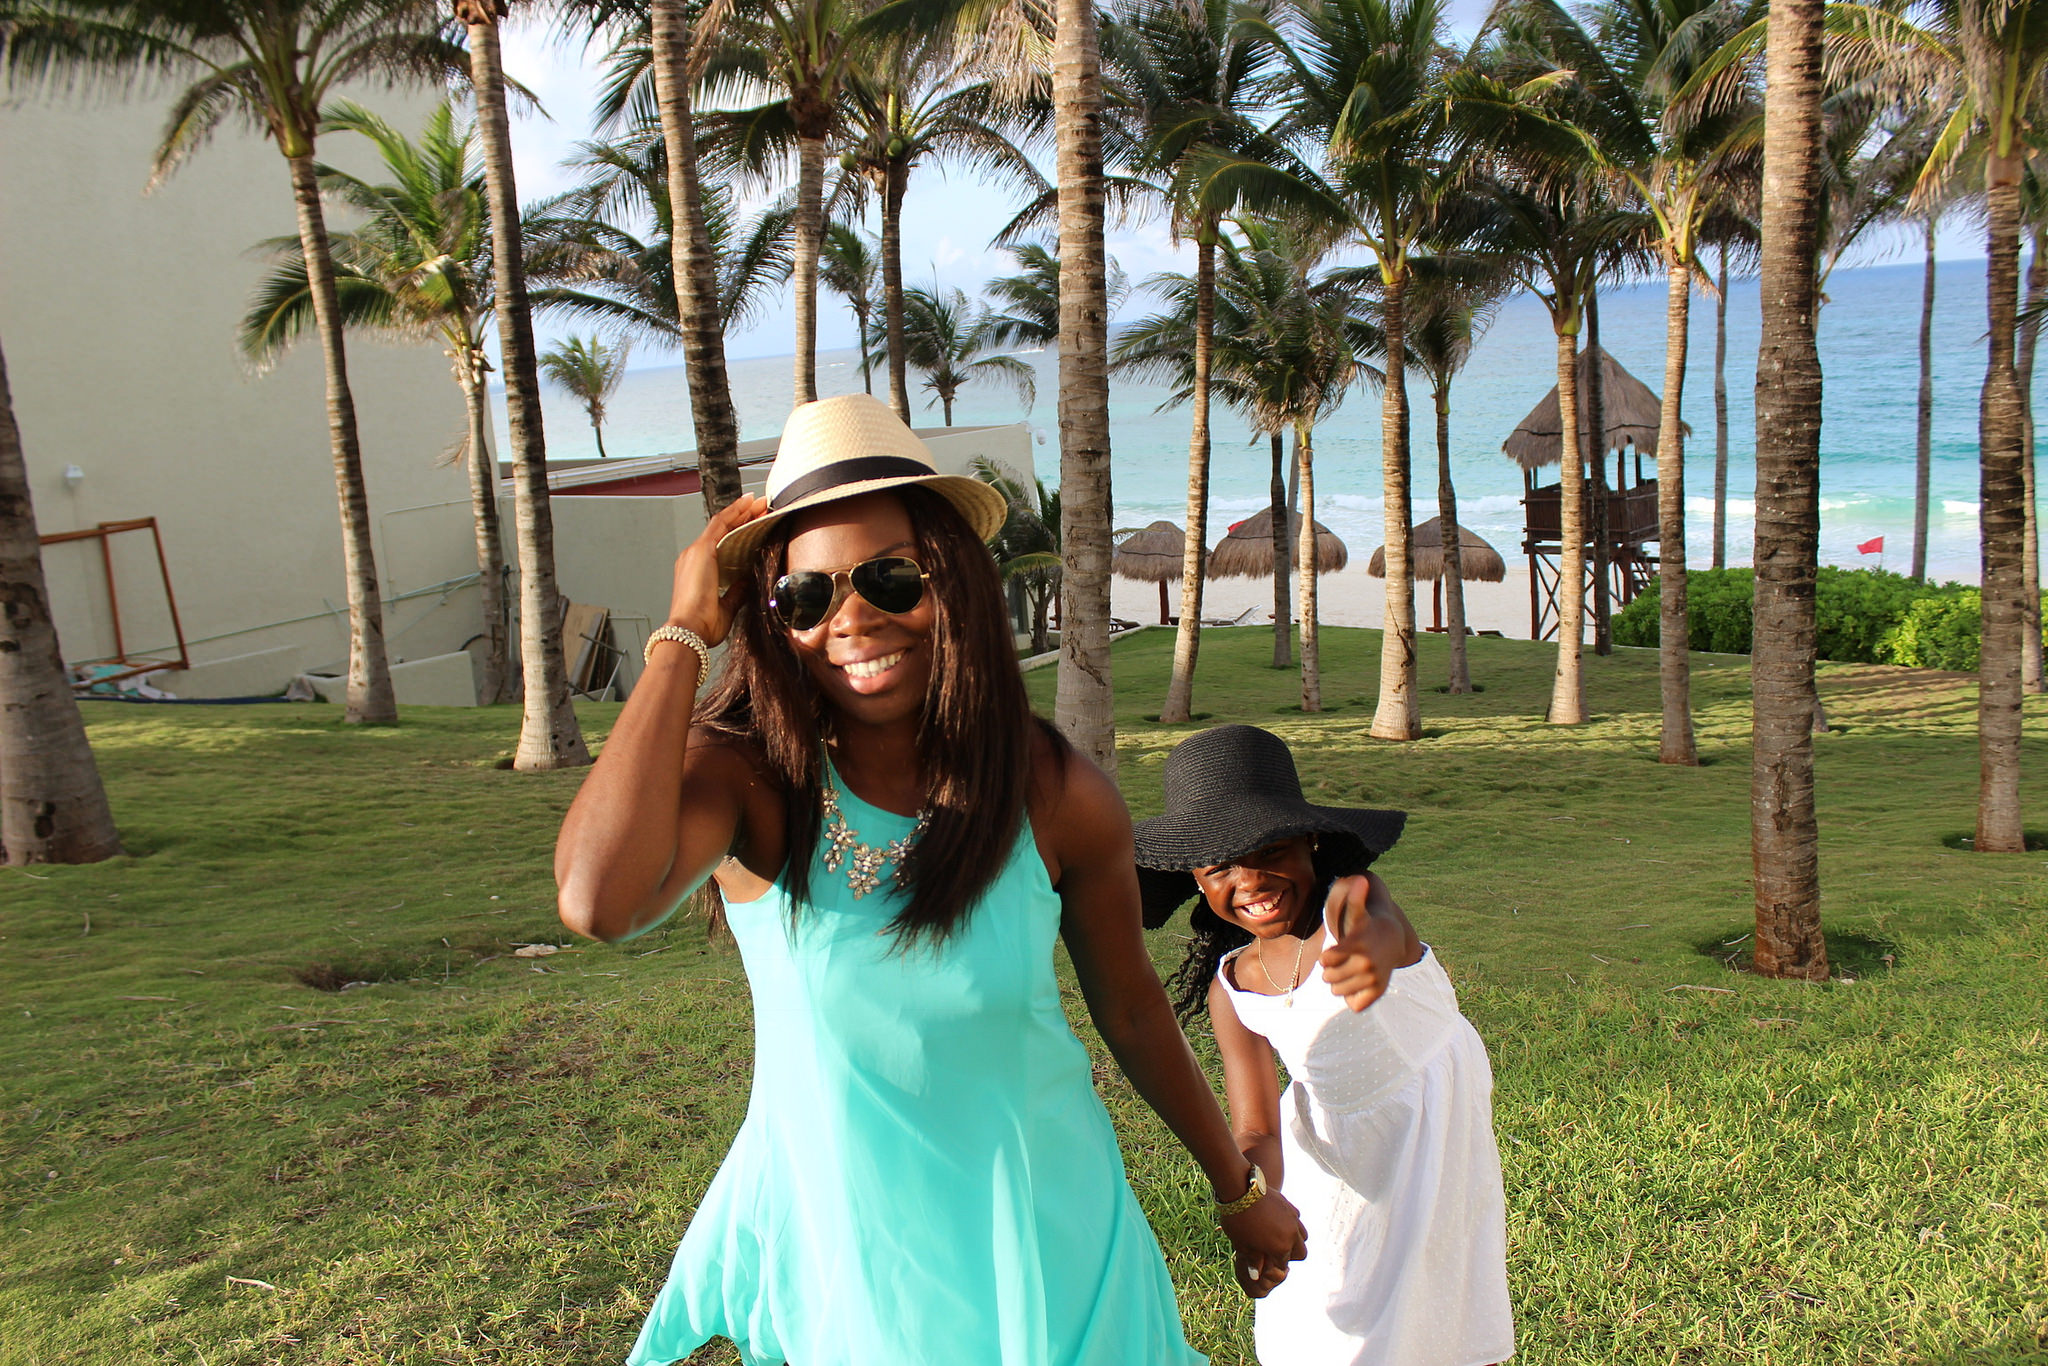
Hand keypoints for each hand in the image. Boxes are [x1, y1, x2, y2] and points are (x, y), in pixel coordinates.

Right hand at [667, 494, 769, 645]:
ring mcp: (696, 552)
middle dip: (742, 517)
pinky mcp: (702, 550)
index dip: (738, 531)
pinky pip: (720, 524)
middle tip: (760, 506)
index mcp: (697, 571)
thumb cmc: (702, 625)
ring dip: (741, 511)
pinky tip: (748, 503)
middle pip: (722, 530)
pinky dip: (735, 512)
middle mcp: (693, 557)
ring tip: (758, 502)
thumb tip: (747, 581)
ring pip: (722, 524)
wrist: (689, 630)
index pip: (720, 544)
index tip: (754, 523)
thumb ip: (736, 591)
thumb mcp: (726, 606)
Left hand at [1219, 1189, 1306, 1299]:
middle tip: (1274, 1251)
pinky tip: (1277, 1221)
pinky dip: (1291, 1224)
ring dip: (1294, 1239)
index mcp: (1281, 1247)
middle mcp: (1291, 1234)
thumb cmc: (1238, 1221)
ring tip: (1278, 1237)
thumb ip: (1253, 1261)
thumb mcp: (1243, 1244)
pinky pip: (1297, 1219)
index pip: (1283, 1264)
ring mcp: (1292, 1218)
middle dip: (1290, 1255)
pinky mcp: (1289, 1205)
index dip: (1274, 1266)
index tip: (1266, 1263)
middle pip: (1300, 1252)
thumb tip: (1255, 1276)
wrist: (1240, 1190)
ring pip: (1303, 1235)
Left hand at [1319, 873, 1405, 1011]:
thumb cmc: (1366, 927)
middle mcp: (1366, 965)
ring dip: (1340, 983)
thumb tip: (1360, 879)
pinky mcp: (1377, 994)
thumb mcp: (1358, 913)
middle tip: (1342, 963)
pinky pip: (1353, 1004)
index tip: (1334, 952)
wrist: (1392, 941)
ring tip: (1349, 971)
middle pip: (1328, 978)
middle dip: (1331, 971)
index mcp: (1357, 946)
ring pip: (1337, 992)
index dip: (1327, 957)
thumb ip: (1354, 897)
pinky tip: (1358, 984)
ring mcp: (1373, 981)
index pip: (1325, 960)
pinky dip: (1352, 997)